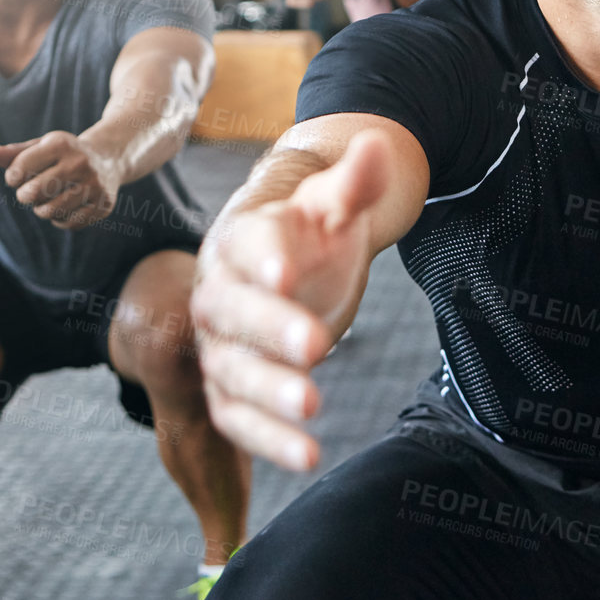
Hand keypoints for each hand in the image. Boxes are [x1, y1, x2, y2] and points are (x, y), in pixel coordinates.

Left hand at [0, 131, 119, 228]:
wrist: (109, 159)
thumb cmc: (64, 155)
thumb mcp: (41, 148)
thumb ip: (14, 154)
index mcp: (60, 145)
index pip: (20, 168)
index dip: (13, 178)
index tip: (18, 177)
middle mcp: (80, 163)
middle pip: (34, 193)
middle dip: (25, 196)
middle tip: (29, 193)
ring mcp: (94, 185)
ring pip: (51, 211)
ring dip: (42, 210)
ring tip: (46, 202)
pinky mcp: (104, 204)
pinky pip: (70, 223)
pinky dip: (60, 220)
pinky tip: (64, 208)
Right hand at [190, 130, 393, 470]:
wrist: (295, 260)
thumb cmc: (313, 228)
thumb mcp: (337, 202)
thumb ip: (355, 181)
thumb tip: (380, 143)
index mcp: (242, 238)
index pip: (247, 246)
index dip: (265, 258)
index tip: (288, 272)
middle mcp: (219, 294)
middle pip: (234, 314)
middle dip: (271, 330)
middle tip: (317, 347)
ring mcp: (221, 345)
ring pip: (232, 372)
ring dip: (269, 394)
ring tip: (314, 407)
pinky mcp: (231, 389)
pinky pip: (239, 418)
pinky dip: (268, 440)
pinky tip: (309, 456)